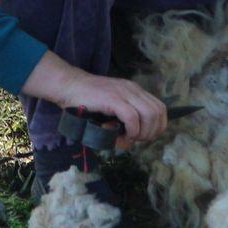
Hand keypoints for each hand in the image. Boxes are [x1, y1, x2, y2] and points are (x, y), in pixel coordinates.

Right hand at [22, 52, 167, 147]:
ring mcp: (123, 93)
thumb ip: (122, 120)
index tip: (143, 136)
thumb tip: (128, 141)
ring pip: (149, 115)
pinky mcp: (113, 99)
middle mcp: (132, 90)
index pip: (160, 108)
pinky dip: (132, 131)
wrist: (68, 86)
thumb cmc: (85, 100)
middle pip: (158, 113)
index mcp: (134, 91)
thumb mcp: (110, 109)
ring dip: (142, 132)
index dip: (157, 126)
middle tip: (135, 139)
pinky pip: (133, 117)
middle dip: (151, 132)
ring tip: (129, 138)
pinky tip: (123, 135)